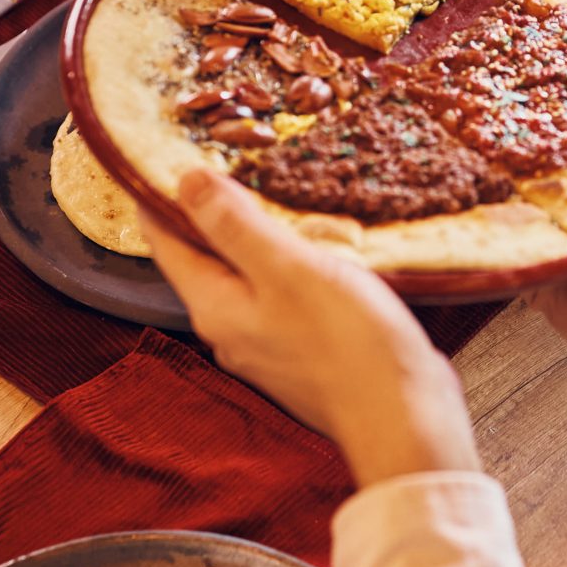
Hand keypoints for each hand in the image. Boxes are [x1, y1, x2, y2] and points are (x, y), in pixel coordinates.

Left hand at [141, 168, 481, 485]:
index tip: (171, 148)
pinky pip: (281, 293)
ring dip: (257, 234)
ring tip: (278, 189)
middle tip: (232, 155)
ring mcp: (266, 343)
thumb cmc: (348, 343)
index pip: (166, 240)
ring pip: (246, 275)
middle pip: (204, 257)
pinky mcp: (303, 350)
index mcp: (215, 306)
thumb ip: (235, 225)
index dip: (163, 193)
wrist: (403, 418)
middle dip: (213, 209)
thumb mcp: (289, 268)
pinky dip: (289, 262)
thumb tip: (185, 181)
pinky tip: (317, 243)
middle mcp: (230, 329)